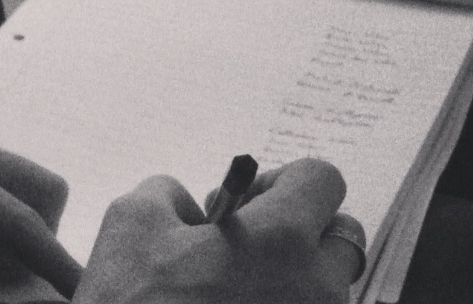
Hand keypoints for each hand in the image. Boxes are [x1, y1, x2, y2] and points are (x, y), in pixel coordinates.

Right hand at [74, 157, 364, 303]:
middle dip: (300, 233)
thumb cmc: (136, 303)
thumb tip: (191, 211)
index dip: (283, 180)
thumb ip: (170, 193)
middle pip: (341, 239)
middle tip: (246, 245)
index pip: (322, 181)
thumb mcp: (131, 220)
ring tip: (234, 290)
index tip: (250, 201)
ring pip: (328, 292)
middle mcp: (315, 290)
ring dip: (292, 280)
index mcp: (281, 238)